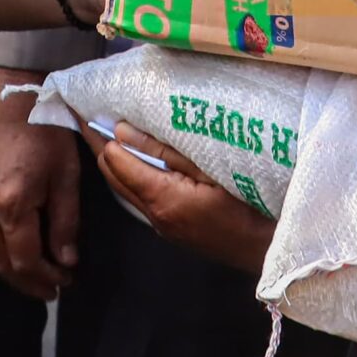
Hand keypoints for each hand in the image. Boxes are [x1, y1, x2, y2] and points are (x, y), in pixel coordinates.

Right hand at [0, 69, 81, 300]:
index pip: (26, 260)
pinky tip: (11, 247)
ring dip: (8, 268)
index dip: (45, 278)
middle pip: (1, 262)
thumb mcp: (66, 174)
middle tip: (50, 289)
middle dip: (26, 281)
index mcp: (13, 205)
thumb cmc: (46, 128)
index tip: (65, 282)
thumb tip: (66, 259)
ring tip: (32, 275)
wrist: (11, 90)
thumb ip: (66, 221)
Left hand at [79, 121, 273, 277]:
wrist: (270, 249)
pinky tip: (138, 155)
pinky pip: (140, 196)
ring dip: (114, 160)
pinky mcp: (172, 227)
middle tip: (93, 112)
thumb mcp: (211, 169)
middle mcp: (154, 215)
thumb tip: (121, 131)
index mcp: (161, 198)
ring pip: (124, 188)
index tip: (86, 106)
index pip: (115, 161)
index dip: (98, 134)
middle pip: (112, 176)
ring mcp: (162, 225)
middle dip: (99, 145)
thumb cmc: (249, 204)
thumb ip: (165, 151)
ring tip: (109, 128)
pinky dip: (131, 173)